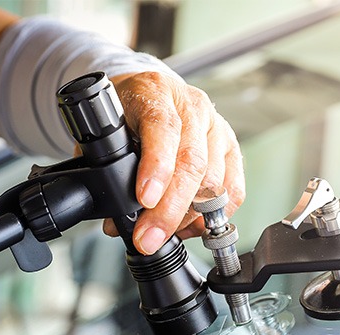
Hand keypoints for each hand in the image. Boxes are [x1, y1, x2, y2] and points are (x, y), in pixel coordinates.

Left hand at [106, 72, 245, 254]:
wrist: (147, 95)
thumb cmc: (125, 113)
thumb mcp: (107, 128)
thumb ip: (106, 167)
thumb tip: (118, 222)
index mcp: (157, 92)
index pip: (163, 128)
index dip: (156, 167)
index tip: (144, 199)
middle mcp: (192, 106)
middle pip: (192, 162)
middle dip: (169, 209)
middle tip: (148, 238)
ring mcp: (216, 128)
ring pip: (214, 181)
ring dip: (187, 218)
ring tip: (162, 233)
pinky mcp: (231, 149)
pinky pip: (233, 190)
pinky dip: (212, 217)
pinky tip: (190, 227)